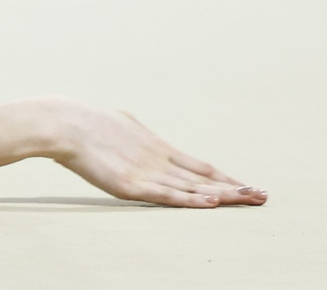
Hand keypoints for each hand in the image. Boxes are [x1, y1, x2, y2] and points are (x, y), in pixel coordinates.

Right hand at [43, 99, 265, 207]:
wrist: (64, 123)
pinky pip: (167, 195)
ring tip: (249, 200)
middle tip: (263, 196)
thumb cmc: (86, 122)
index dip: (225, 178)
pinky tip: (210, 203)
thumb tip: (135, 133)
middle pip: (205, 177)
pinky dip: (191, 200)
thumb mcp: (121, 124)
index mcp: (156, 146)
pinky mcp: (131, 184)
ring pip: (193, 187)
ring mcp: (147, 172)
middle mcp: (158, 159)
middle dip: (235, 188)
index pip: (200, 166)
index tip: (246, 185)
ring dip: (223, 195)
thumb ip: (134, 134)